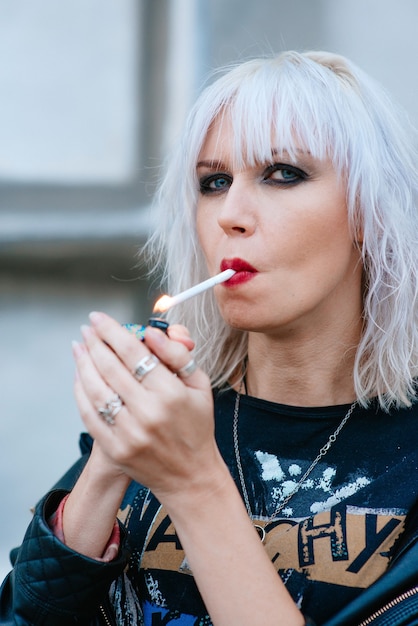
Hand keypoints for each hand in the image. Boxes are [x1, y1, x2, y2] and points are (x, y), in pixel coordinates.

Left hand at [72, 312, 218, 501]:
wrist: (190, 475)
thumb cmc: (196, 425)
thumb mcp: (199, 384)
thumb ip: (178, 354)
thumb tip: (150, 333)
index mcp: (172, 393)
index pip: (134, 352)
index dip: (112, 332)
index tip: (99, 319)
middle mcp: (149, 412)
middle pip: (111, 367)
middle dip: (95, 343)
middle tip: (87, 329)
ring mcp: (129, 433)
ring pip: (96, 389)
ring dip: (83, 364)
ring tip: (78, 347)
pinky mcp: (115, 448)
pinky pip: (90, 414)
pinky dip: (81, 392)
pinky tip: (80, 377)